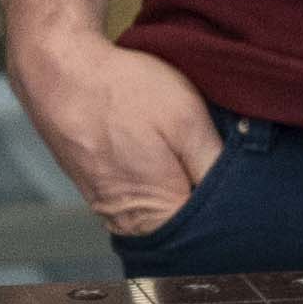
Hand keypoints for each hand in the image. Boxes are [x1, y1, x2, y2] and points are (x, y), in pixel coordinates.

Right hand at [10, 34, 223, 232]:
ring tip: (178, 147)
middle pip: (184, 225)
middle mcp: (129, 224)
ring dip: (177, 185)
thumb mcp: (186, 119)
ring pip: (162, 210)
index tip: (239, 173)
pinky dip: (154, 176)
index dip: (232, 204)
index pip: (212, 233)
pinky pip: (138, 196)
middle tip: (213, 155)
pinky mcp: (97, 191)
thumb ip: (217, 165)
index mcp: (158, 216)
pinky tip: (155, 147)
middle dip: (205, 197)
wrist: (58, 70)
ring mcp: (108, 210)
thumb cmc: (121, 91)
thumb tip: (244, 195)